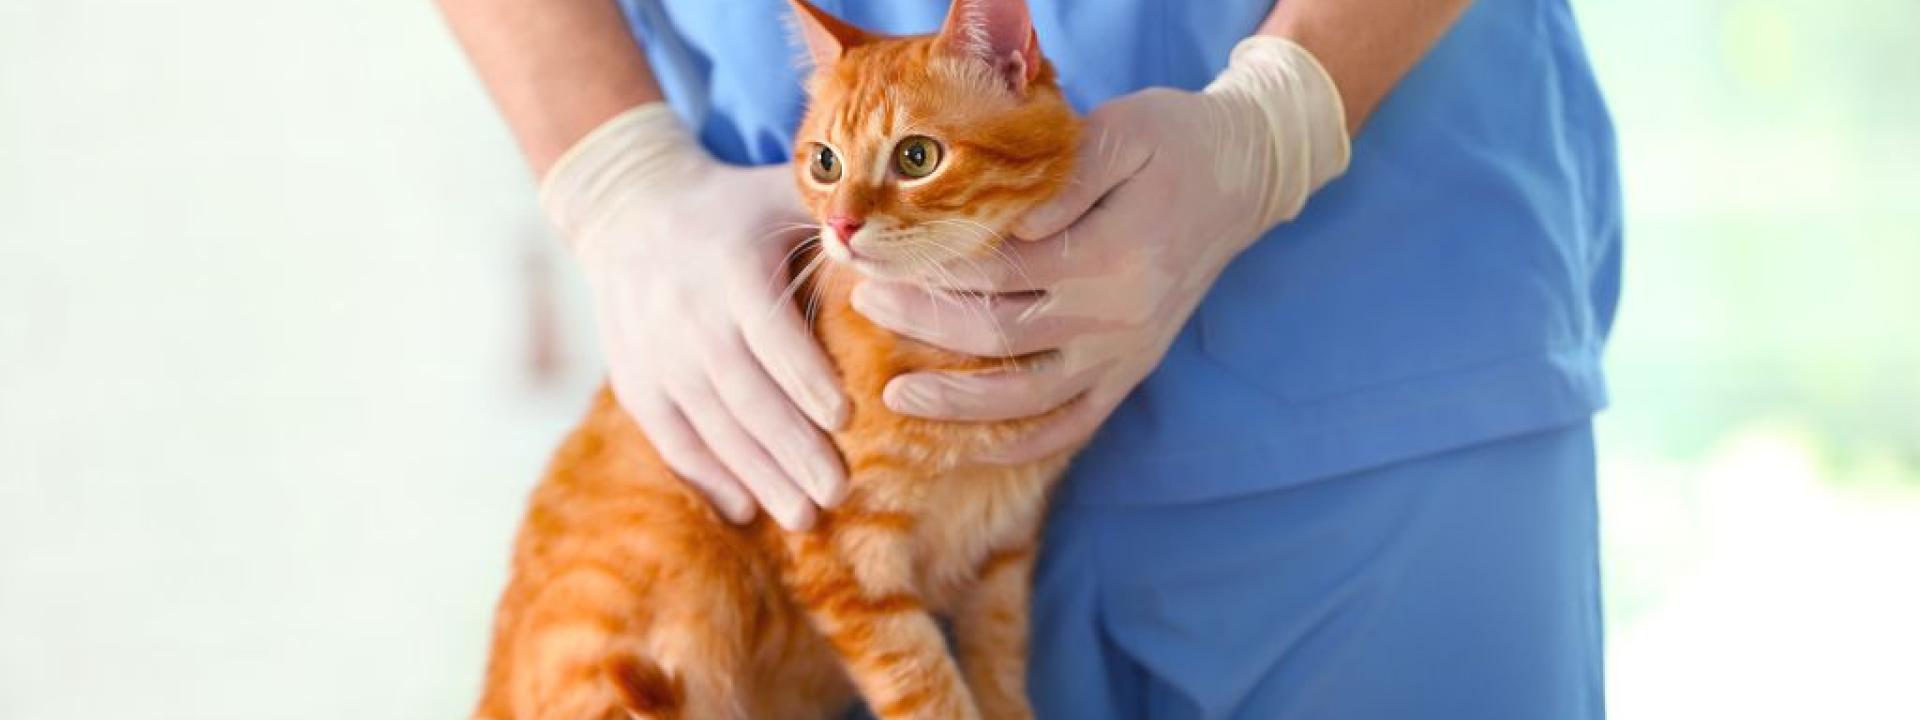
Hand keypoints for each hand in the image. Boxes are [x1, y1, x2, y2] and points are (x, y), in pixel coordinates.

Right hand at [543, 105, 848, 528]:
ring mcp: (656, 356)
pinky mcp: (635, 384)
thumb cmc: (736, 207)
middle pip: (744, 394)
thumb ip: (837, 216)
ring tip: (805, 518)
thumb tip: (896, 242)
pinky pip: (671, 440)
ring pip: (711, 427)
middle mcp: (688, 317)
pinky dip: (707, 479)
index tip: (845, 418)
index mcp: (732, 268)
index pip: (770, 331)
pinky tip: (745, 510)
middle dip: (792, 448)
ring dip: (758, 476)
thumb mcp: (779, 193)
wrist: (627, 213)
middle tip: (839, 492)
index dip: (805, 376)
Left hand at [851, 37, 1349, 462]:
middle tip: (864, 302)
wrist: (1244, 176)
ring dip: (957, 401)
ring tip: (894, 393)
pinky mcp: (1131, 371)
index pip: (998, 271)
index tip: (881, 255)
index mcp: (1112, 251)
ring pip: (1027, 397)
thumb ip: (1064, 179)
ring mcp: (1125, 351)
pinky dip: (1021, 443)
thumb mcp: (1122, 132)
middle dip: (922, 323)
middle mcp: (1118, 314)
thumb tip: (1005, 223)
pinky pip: (1072, 425)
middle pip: (998, 334)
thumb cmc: (1173, 142)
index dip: (931, 269)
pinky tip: (969, 446)